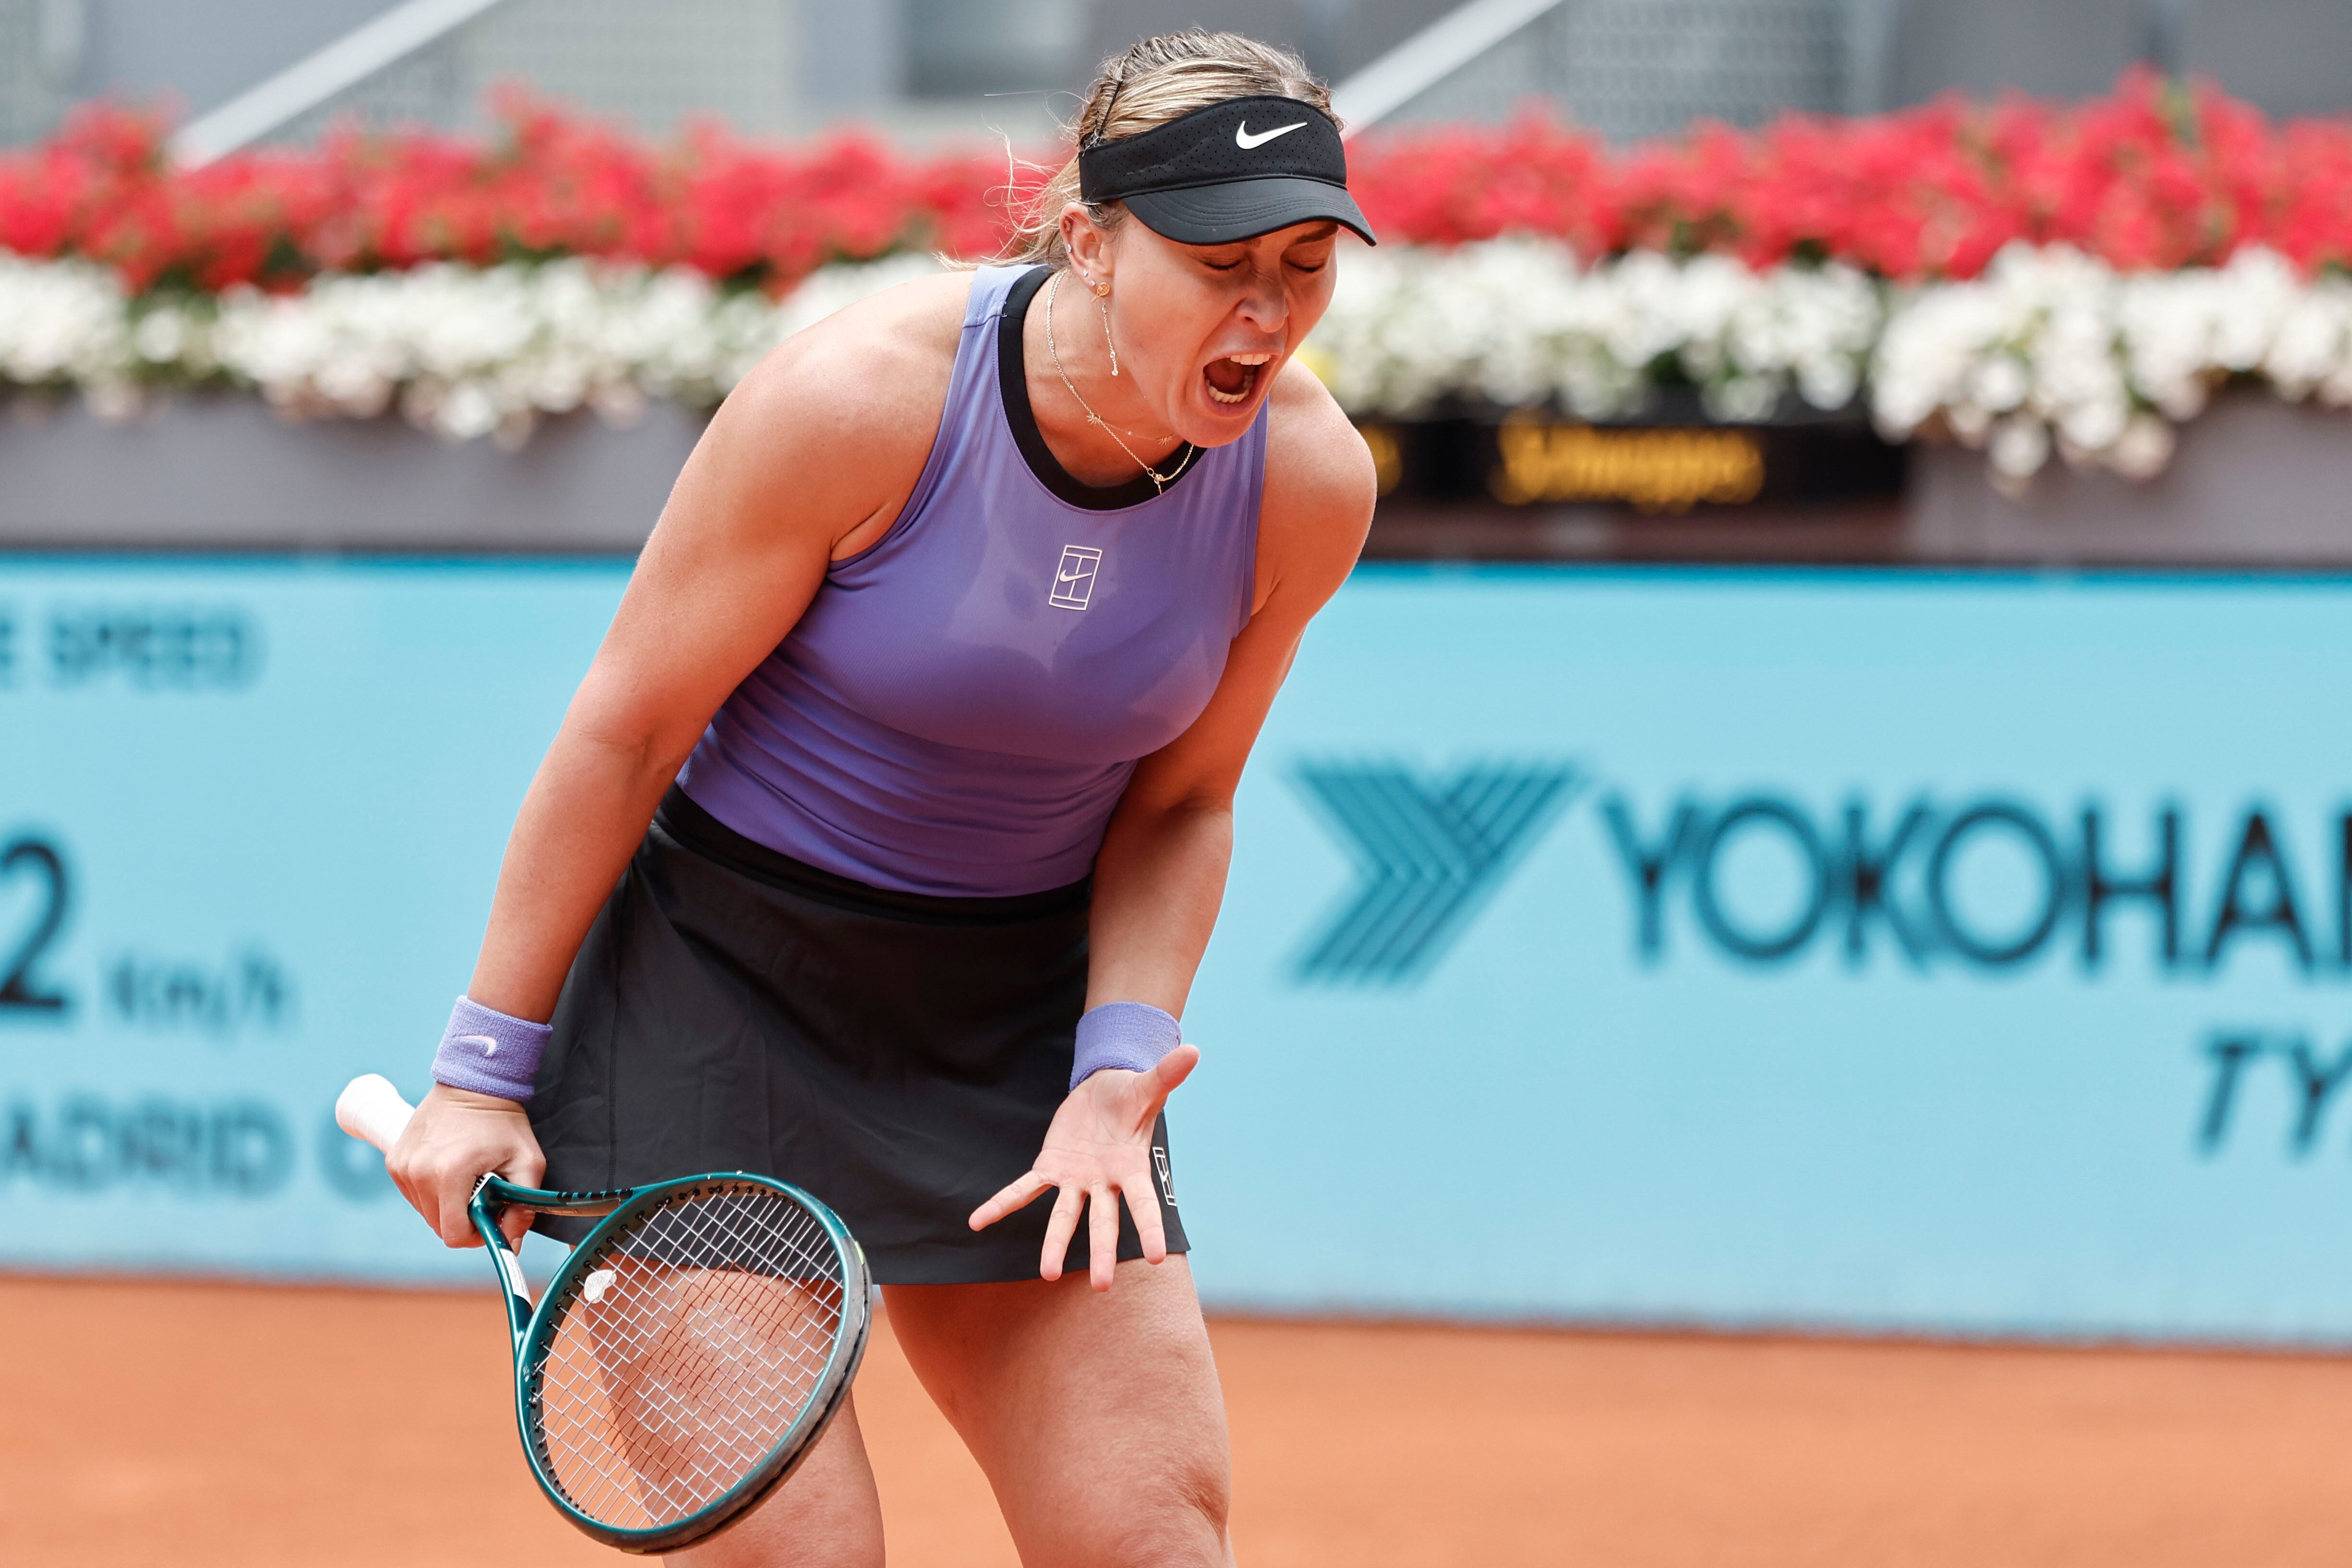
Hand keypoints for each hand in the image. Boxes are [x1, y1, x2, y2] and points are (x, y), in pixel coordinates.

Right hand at [386, 1083, 545, 1249]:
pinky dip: (432, 1191)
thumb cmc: (503, 1122)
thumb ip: (522, 1207)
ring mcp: (402, 1166)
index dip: (475, 1235)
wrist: (474, 1084)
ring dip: (448, 1205)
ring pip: (426, 1212)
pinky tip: (450, 1169)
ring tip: (467, 1177)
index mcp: (450, 1174)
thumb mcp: (527, 1163)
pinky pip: (414, 1195)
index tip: (489, 1219)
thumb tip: (511, 1243)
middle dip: (464, 1219)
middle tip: (483, 1194)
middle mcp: (418, 1171)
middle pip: (439, 1225)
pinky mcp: (394, 1161)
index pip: (453, 1234)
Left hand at [969, 1044, 1198, 1289]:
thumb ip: (1166, 1074)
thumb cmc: (1129, 1094)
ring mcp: (1076, 1180)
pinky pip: (1024, 1190)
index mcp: (1131, 1167)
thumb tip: (1193, 1050)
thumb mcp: (1146, 1085)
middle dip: (1100, 1251)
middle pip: (1103, 1220)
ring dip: (1054, 1243)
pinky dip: (1001, 1204)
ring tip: (1046, 1273)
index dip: (1149, 1228)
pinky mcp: (1050, 1168)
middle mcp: (1104, 1182)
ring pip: (1064, 1215)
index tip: (1155, 1257)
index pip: (1143, 1203)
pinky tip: (978, 1222)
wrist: (1103, 1091)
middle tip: (1100, 1286)